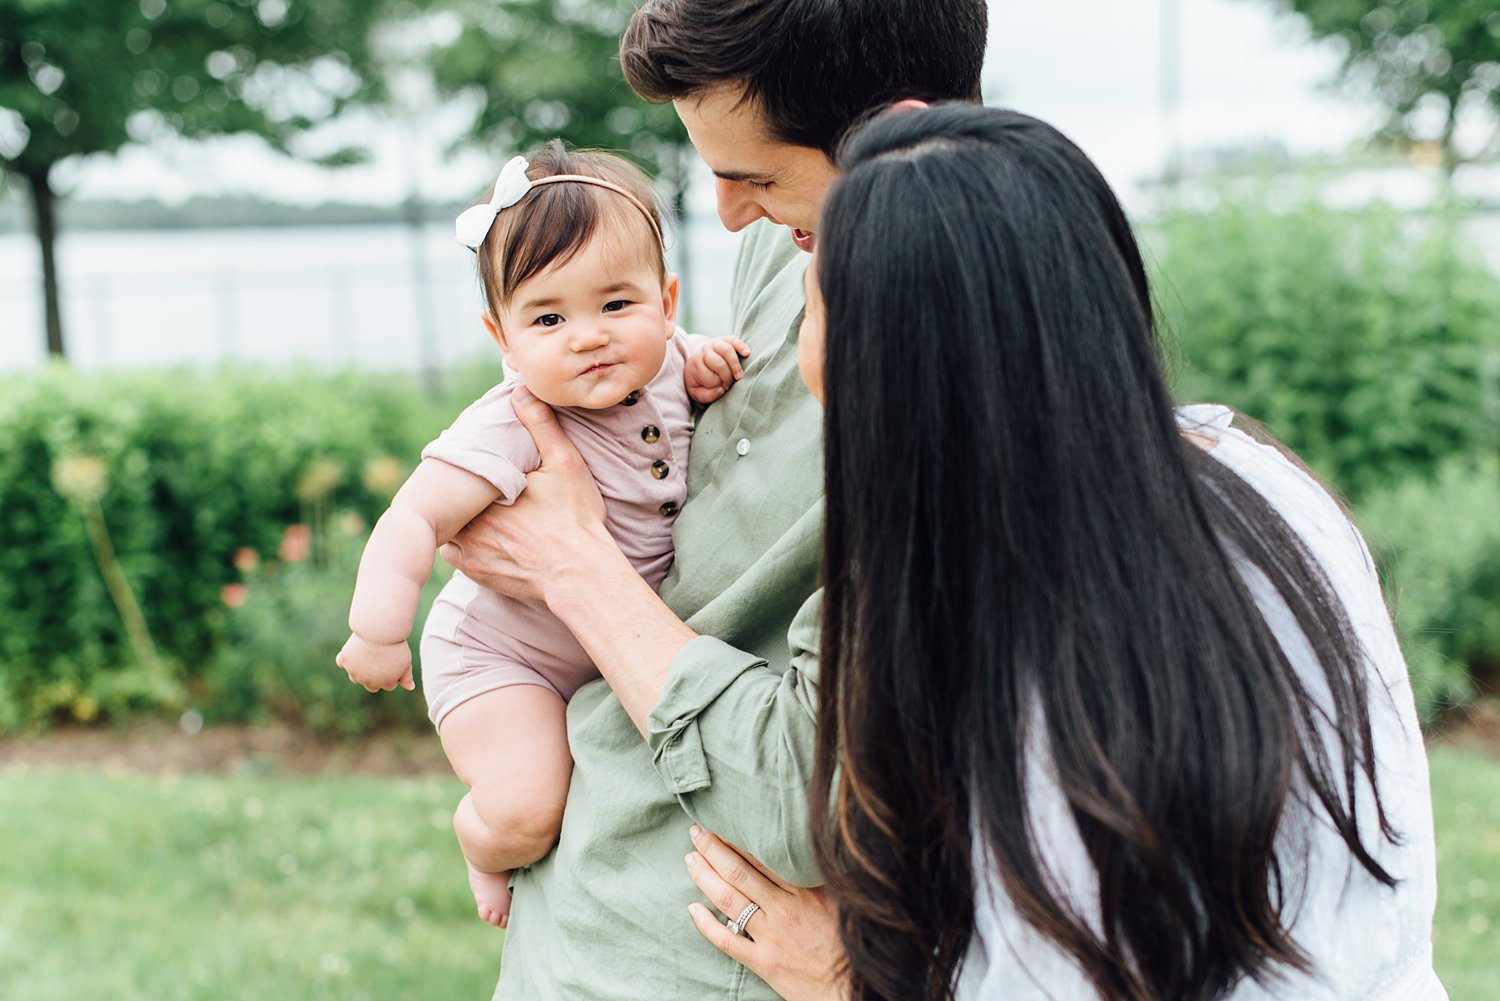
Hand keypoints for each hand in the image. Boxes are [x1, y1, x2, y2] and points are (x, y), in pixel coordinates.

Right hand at [336, 633, 414, 691]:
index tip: (393, 659)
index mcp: (386, 684)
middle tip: (380, 658)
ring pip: (355, 677)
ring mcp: (355, 672)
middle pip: (370, 685)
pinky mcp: (344, 660)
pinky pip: (341, 663)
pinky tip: (354, 651)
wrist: (381, 631)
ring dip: (359, 671)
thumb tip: (410, 688)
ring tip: (368, 655)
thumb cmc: (396, 645)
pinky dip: (346, 659)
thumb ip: (406, 677)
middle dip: (375, 676)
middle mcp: (368, 682)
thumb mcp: (405, 662)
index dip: (392, 672)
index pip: (388, 685)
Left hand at [439, 387, 612, 604]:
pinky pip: (453, 554)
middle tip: (467, 486)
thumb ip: (540, 426)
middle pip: (449, 499)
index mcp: (489, 491)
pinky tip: (475, 535)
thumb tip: (519, 391)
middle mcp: (472, 520)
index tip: (470, 462)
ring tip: (468, 509)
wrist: (580, 573)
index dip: (463, 466)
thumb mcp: (565, 464)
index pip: (458, 471)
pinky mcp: (477, 572)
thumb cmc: (576, 518)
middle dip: (456, 492)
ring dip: (456, 518)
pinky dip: (459, 543)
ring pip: (448, 526)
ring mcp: (471, 550)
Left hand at [684, 826, 848, 1000]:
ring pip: (729, 900)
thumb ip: (822, 876)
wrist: (854, 987)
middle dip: (713, 849)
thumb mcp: (845, 899)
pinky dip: (707, 924)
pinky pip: (727, 941)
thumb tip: (809, 846)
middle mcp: (784, 909)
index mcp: (806, 890)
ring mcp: (771, 936)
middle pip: (739, 873)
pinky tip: (693, 909)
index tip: (721, 822)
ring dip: (705, 877)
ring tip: (690, 860)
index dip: (737, 839)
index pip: (762, 857)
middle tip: (695, 832)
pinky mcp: (764, 962)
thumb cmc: (853, 941)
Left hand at [686, 336, 750, 403]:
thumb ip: (706, 396)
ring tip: (739, 377)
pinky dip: (741, 346)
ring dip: (735, 366)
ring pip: (727, 350)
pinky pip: (733, 340)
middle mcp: (703, 351)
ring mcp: (714, 343)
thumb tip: (720, 390)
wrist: (698, 359)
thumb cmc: (700, 379)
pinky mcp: (725, 339)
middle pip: (719, 364)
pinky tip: (747, 353)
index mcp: (695, 364)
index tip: (720, 388)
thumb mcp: (696, 391)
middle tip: (728, 385)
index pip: (709, 377)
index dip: (717, 385)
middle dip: (727, 378)